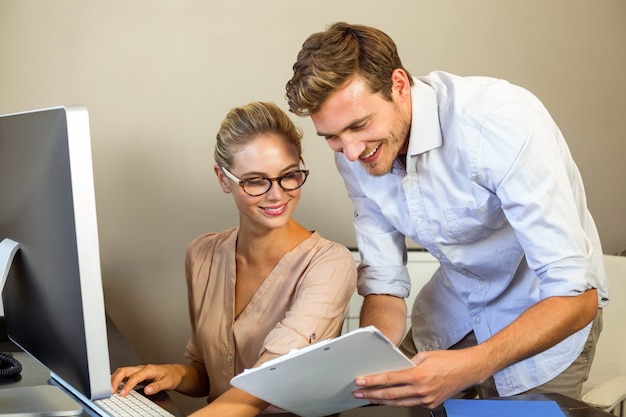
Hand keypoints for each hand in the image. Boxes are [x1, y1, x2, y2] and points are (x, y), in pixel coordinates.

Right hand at [111, 364, 186, 396]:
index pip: (135, 377)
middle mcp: (142, 368)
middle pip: (124, 371)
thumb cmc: (172, 376)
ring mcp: (138, 371)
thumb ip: (157, 386)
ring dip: (114, 379)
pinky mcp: (137, 375)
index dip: (127, 385)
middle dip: (115, 380)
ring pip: (122, 372)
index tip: (122, 394)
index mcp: (149, 369)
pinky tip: (114, 387)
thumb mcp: (168, 382)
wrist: (175, 373)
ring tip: (109, 389)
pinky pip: (124, 376)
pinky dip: (117, 380)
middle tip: (110, 391)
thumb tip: (147, 390)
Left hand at [353, 348, 488, 408]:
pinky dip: (399, 401)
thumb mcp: (425, 355)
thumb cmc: (448, 360)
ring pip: (399, 402)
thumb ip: (408, 363)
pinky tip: (389, 399)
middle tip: (358, 393)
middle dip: (371, 394)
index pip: (389, 379)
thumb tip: (394, 367)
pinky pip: (411, 404)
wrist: (468, 370)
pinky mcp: (431, 404)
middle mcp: (421, 389)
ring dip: (382, 401)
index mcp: (418, 374)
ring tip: (369, 398)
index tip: (360, 381)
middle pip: (390, 394)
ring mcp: (426, 399)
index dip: (372, 381)